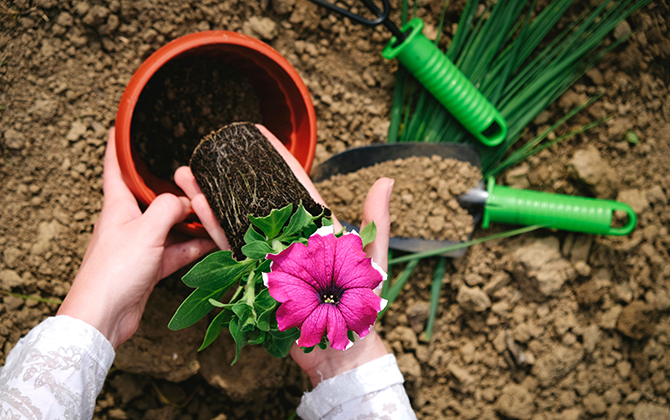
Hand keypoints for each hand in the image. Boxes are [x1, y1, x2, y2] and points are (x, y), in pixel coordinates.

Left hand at [57, 128, 216, 348]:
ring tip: (215, 210)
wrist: (103, 316)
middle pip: (152, 195)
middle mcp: (128, 221)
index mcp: (117, 205)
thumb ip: (170, 208)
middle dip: (173, 185)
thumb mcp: (146, 230)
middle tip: (194, 172)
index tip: (123, 125)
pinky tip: (215, 243)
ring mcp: (141, 244)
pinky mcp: (151, 266)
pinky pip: (178, 249)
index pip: (115, 166)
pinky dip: (194, 247)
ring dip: (191, 221)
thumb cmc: (115, 269)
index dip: (119, 145)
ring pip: (170, 224)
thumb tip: (188, 201)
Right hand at [175, 124, 393, 385]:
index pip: (295, 185)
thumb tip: (387, 180)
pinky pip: (230, 249)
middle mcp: (288, 237)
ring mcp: (268, 257)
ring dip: (213, 196)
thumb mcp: (372, 258)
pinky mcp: (253, 278)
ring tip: (189, 172)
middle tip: (213, 150)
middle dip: (235, 174)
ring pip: (237, 220)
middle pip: (258, 199)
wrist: (342, 348)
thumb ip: (376, 220)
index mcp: (315, 228)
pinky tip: (195, 204)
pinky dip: (213, 227)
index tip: (258, 135)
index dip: (277, 159)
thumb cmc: (362, 305)